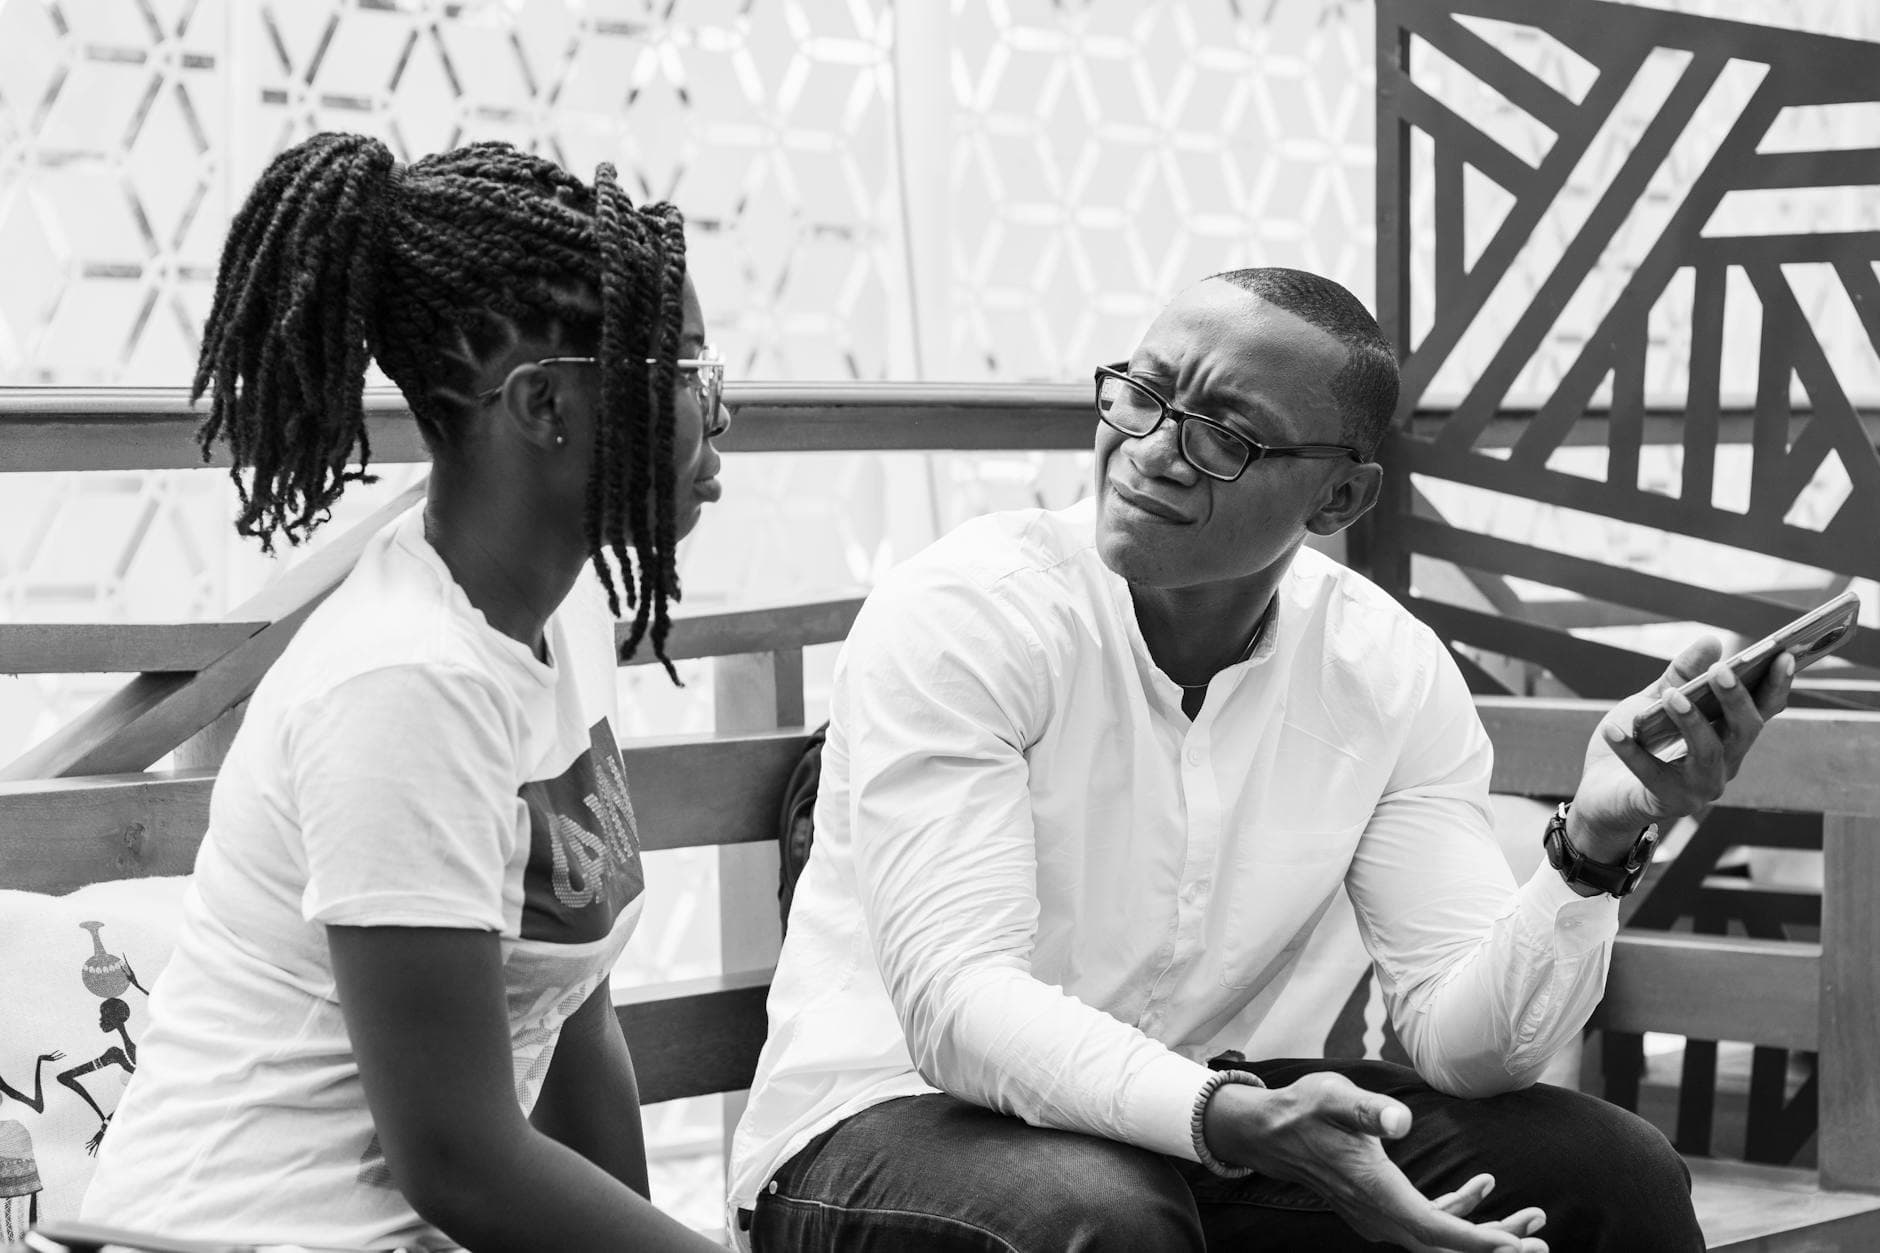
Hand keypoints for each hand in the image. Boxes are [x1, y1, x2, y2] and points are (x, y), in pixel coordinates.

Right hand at [1203, 1075, 1546, 1251]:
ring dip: (1485, 1230)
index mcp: (1376, 1192)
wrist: (1271, 1131)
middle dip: (1496, 1245)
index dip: (1481, 1240)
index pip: (1437, 1227)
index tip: (1521, 1247)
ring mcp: (1381, 1215)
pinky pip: (1428, 1219)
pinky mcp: (1382, 1207)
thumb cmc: (1305, 1109)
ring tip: (1531, 1218)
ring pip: (1442, 1236)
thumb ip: (1368, 1108)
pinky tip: (1485, 1185)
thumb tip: (1401, 1119)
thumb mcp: (1335, 1097)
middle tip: (1542, 1244)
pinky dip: (1458, 1209)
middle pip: (1446, 1243)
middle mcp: (1380, 1214)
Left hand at [1569, 636, 1795, 859]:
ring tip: (1671, 696)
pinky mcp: (1666, 801)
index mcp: (1729, 736)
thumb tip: (1713, 641)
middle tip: (1720, 671)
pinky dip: (1630, 751)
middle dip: (1736, 700)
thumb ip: (1682, 674)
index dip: (1778, 685)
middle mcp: (1724, 764)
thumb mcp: (1657, 700)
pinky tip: (1611, 730)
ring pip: (1709, 752)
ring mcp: (1699, 787)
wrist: (1603, 790)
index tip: (1785, 655)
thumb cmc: (1640, 740)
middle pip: (1744, 731)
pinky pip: (1650, 774)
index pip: (1763, 710)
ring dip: (1692, 722)